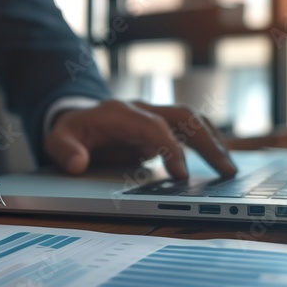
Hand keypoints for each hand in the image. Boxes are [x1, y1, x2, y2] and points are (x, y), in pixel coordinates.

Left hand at [44, 100, 236, 178]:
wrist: (75, 119)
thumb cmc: (70, 132)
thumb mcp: (56, 141)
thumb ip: (64, 151)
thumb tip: (77, 164)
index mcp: (120, 113)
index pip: (154, 127)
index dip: (171, 149)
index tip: (181, 175)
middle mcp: (143, 110)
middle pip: (183, 117)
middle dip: (207, 142)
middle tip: (226, 171)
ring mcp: (155, 117)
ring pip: (193, 120)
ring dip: (214, 141)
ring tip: (230, 168)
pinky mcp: (162, 128)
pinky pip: (191, 130)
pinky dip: (209, 142)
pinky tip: (222, 161)